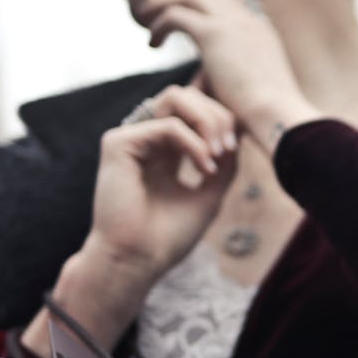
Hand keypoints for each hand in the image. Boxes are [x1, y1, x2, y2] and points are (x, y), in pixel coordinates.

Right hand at [88, 82, 238, 279]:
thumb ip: (224, 162)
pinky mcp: (118, 144)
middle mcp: (146, 140)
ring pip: (176, 98)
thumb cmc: (169, 237)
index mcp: (165, 151)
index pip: (194, 112)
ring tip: (219, 154)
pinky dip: (194, 143)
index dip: (221, 119)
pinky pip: (168, 125)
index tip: (235, 148)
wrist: (139, 261)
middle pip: (187, 96)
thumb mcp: (210, 194)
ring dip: (208, 121)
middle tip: (230, 149)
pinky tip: (205, 167)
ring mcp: (131, 139)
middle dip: (217, 115)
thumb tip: (239, 131)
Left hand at [140, 0, 315, 142]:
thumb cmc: (269, 115)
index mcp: (264, 29)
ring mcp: (233, 22)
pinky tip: (153, 43)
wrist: (277, 114)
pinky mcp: (213, 33)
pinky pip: (176, 16)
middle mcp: (249, 19)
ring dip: (163, 3)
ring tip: (145, 17)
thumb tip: (206, 79)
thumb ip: (232, 73)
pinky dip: (160, 26)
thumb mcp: (255, 86)